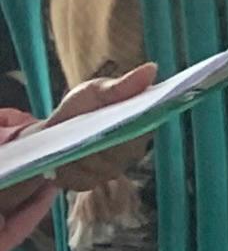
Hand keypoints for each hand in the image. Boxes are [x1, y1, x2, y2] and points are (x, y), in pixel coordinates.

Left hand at [40, 64, 158, 198]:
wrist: (51, 133)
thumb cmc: (80, 107)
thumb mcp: (95, 90)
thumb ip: (121, 85)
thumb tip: (152, 68)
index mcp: (142, 122)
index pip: (148, 126)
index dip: (138, 125)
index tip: (122, 119)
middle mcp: (133, 149)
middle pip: (126, 150)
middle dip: (105, 140)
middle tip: (86, 130)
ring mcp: (112, 169)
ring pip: (104, 166)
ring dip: (86, 156)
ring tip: (70, 143)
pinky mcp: (91, 182)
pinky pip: (85, 179)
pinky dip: (71, 170)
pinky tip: (63, 160)